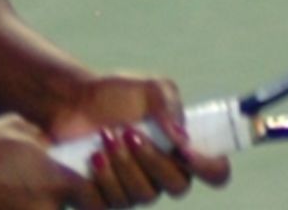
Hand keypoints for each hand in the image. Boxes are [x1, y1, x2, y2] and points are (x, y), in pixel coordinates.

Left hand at [45, 73, 232, 207]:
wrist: (72, 102)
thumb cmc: (114, 95)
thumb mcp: (148, 88)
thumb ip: (169, 105)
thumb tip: (182, 137)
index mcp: (182, 151)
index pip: (215, 172)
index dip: (210, 167)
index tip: (186, 151)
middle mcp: (163, 176)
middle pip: (177, 186)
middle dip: (153, 159)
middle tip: (129, 132)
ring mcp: (134, 190)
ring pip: (143, 196)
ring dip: (123, 165)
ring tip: (105, 136)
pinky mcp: (104, 198)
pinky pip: (110, 205)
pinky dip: (102, 180)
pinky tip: (93, 157)